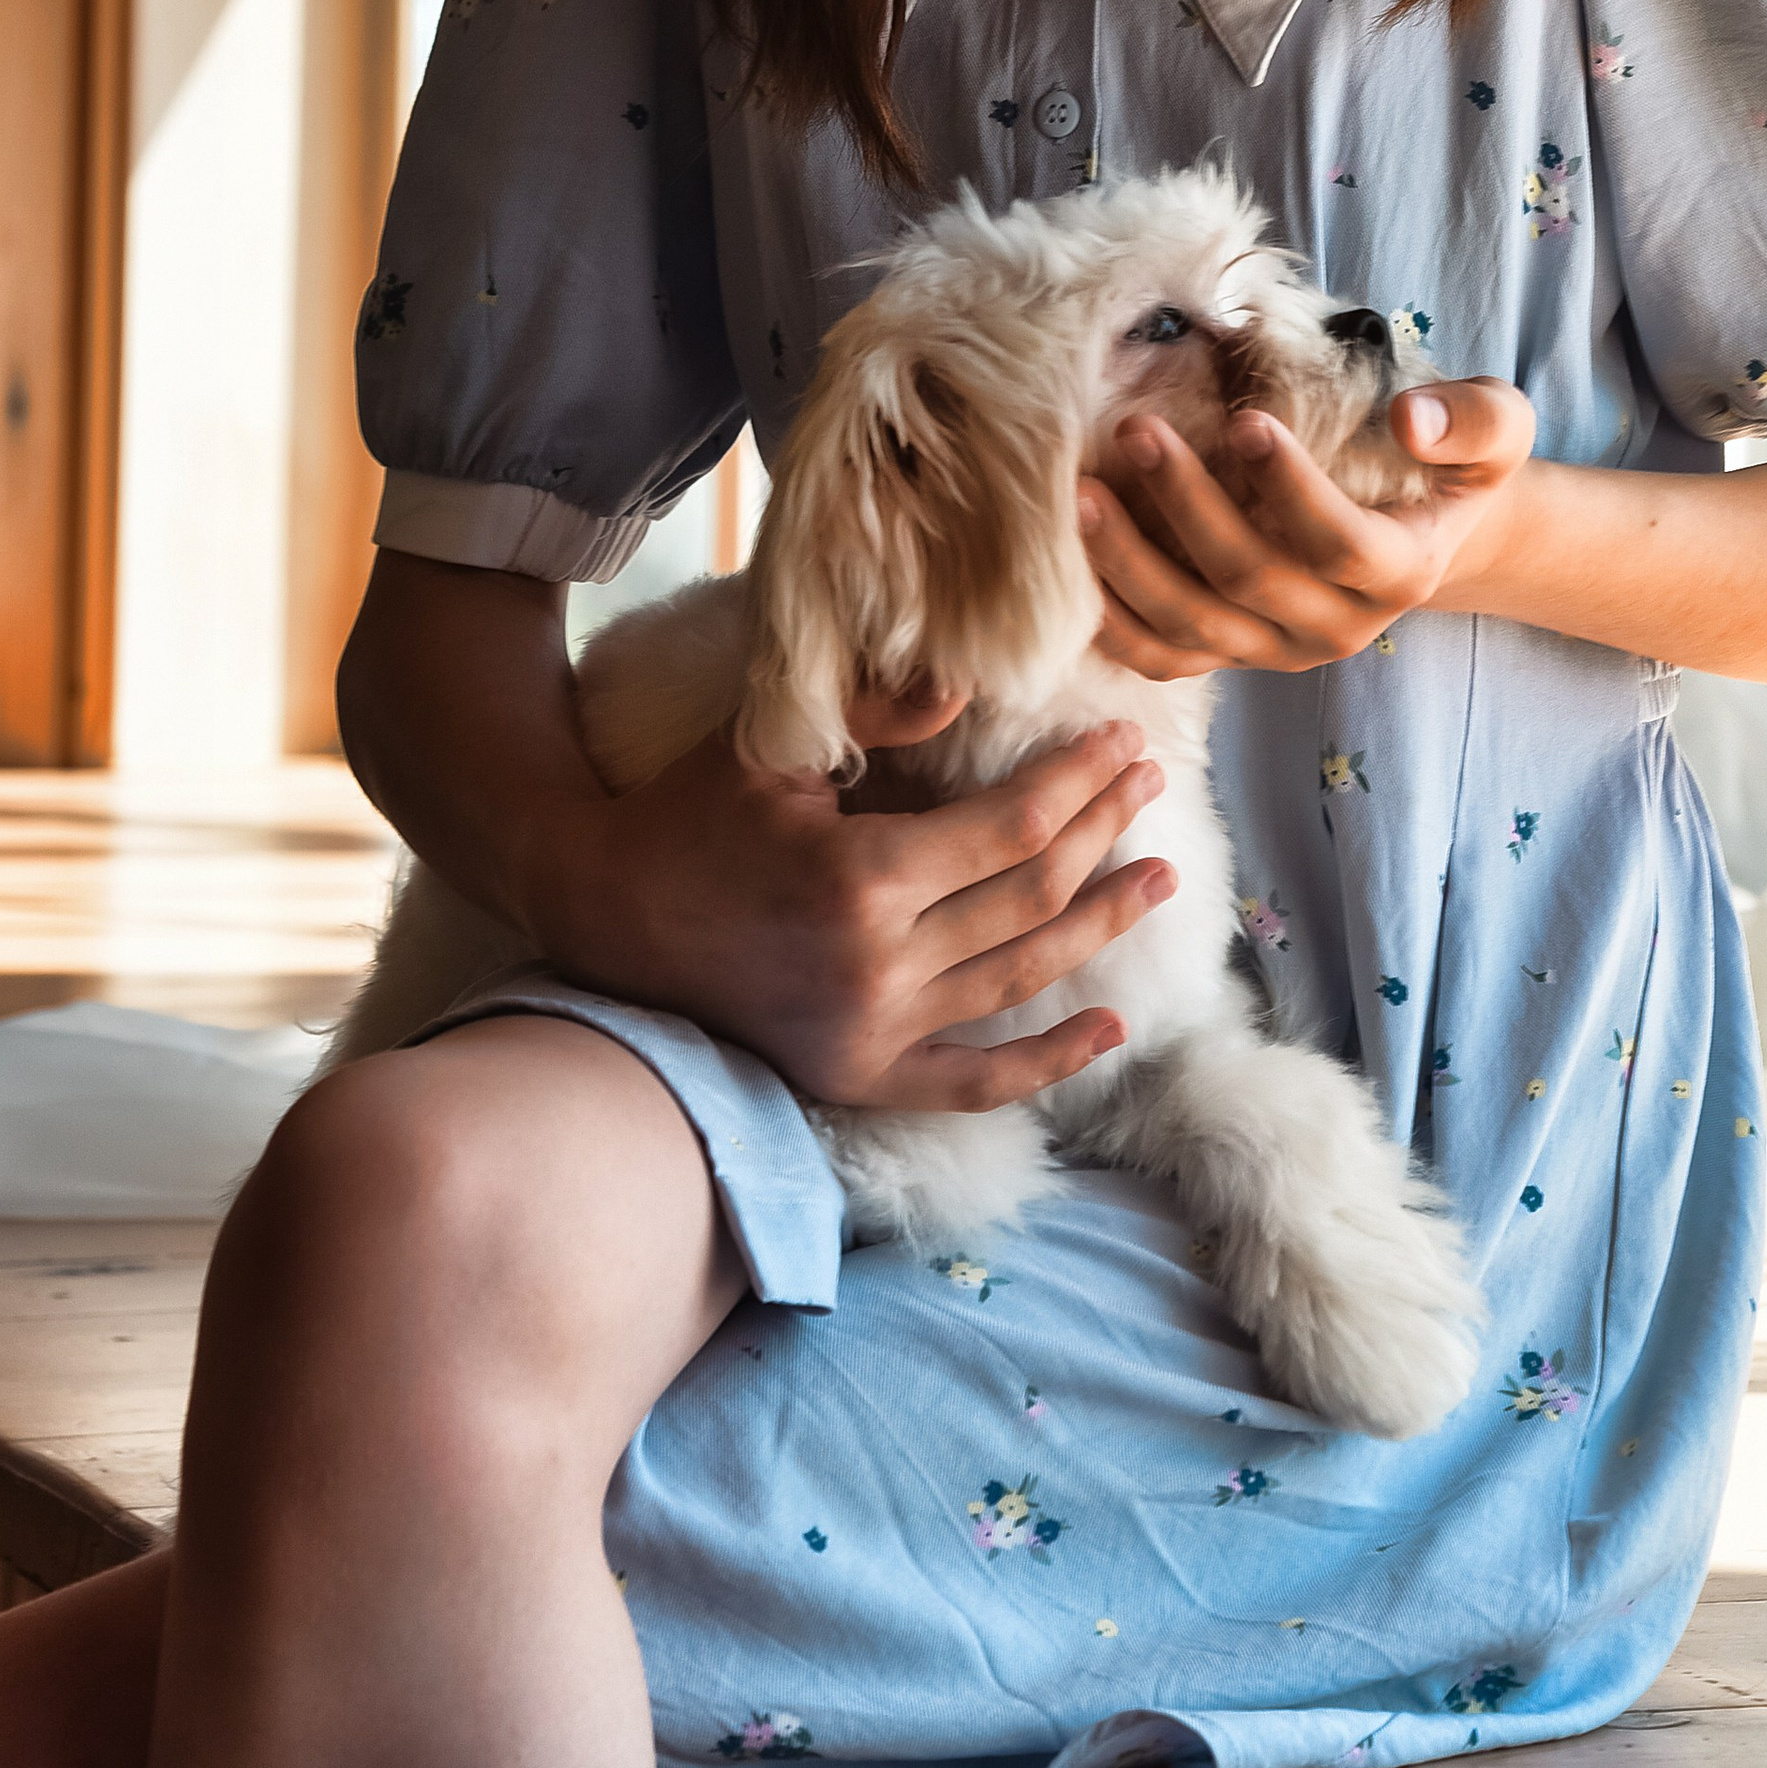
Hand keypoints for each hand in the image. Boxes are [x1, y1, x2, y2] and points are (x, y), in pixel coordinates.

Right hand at [530, 701, 1175, 1113]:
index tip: (1122, 743)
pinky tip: (1110, 1030)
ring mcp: (872, 1031)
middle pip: (1030, 896)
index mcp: (863, 875)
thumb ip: (879, 713)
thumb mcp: (775, 748)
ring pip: (1019, 978)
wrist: (606, 915)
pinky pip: (972, 1083)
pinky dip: (1046, 1063)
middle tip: (1151, 786)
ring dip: (1100, 927)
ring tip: (1160, 878)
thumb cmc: (691, 815)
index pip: (1010, 827)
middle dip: (1103, 833)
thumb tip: (969, 685)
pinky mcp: (858, 1076)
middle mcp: (879, 964)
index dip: (1077, 781)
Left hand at [1080, 379, 1538, 679]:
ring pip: (1194, 628)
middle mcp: (1337, 626)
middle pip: (1251, 580)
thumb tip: (1410, 422)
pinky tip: (1070, 565)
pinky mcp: (1233, 652)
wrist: (1430, 524)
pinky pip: (1163, 656)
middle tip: (1137, 429)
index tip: (1250, 419)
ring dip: (1131, 566)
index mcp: (1401, 571)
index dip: (1294, 490)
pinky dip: (1113, 621)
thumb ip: (1473, 420)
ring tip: (1083, 494)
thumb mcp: (1501, 425)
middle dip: (1188, 506)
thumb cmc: (1455, 463)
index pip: (1341, 543)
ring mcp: (1277, 649)